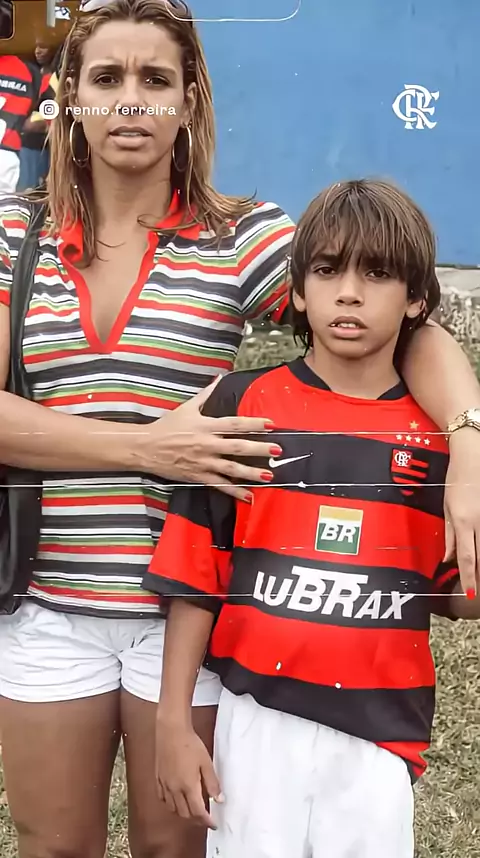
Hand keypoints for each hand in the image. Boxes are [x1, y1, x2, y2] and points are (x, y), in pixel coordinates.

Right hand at [137, 377, 280, 499]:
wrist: (145, 447)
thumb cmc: (167, 426)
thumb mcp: (187, 407)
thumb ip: (206, 394)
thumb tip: (220, 377)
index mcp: (206, 425)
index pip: (234, 424)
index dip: (253, 423)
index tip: (270, 424)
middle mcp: (207, 444)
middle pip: (237, 447)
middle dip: (259, 449)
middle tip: (277, 450)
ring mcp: (203, 462)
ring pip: (231, 468)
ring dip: (251, 473)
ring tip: (268, 476)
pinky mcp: (198, 476)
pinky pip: (219, 485)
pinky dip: (234, 491)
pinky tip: (249, 496)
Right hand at [155, 718, 222, 828]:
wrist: (171, 730)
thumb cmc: (190, 744)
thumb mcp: (206, 762)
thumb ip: (213, 783)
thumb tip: (219, 800)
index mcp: (188, 786)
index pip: (198, 812)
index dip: (207, 821)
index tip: (214, 824)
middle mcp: (174, 789)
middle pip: (185, 814)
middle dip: (196, 819)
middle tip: (205, 816)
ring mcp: (164, 785)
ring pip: (173, 809)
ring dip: (184, 813)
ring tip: (192, 809)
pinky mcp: (157, 779)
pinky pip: (163, 799)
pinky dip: (171, 804)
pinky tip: (176, 799)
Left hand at [444, 428, 479, 598]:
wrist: (474, 454)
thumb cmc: (457, 478)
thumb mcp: (447, 506)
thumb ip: (449, 534)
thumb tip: (448, 558)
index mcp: (462, 520)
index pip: (466, 556)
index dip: (469, 577)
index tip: (471, 593)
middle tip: (477, 589)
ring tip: (479, 574)